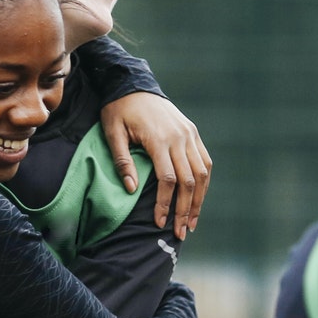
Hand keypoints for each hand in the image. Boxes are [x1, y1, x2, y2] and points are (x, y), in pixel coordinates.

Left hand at [98, 92, 210, 237]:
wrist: (134, 84)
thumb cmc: (118, 110)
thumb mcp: (112, 133)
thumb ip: (122, 161)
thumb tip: (132, 191)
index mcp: (159, 139)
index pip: (168, 180)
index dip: (166, 204)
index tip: (159, 222)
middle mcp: (180, 138)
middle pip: (189, 181)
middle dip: (185, 210)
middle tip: (180, 233)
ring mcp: (189, 134)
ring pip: (202, 174)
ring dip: (199, 200)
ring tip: (192, 223)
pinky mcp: (193, 133)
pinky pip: (205, 162)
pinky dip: (204, 182)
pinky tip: (198, 200)